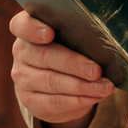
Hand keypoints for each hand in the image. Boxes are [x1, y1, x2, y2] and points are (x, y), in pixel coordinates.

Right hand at [11, 10, 110, 127]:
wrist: (57, 82)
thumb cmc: (70, 50)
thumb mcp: (71, 37)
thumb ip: (79, 34)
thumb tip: (106, 44)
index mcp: (27, 29)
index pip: (21, 25)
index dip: (33, 29)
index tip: (50, 33)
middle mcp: (21, 52)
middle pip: (44, 56)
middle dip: (73, 64)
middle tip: (96, 70)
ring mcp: (22, 77)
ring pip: (51, 82)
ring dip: (81, 86)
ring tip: (105, 87)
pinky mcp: (30, 100)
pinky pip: (54, 102)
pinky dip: (77, 101)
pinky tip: (94, 97)